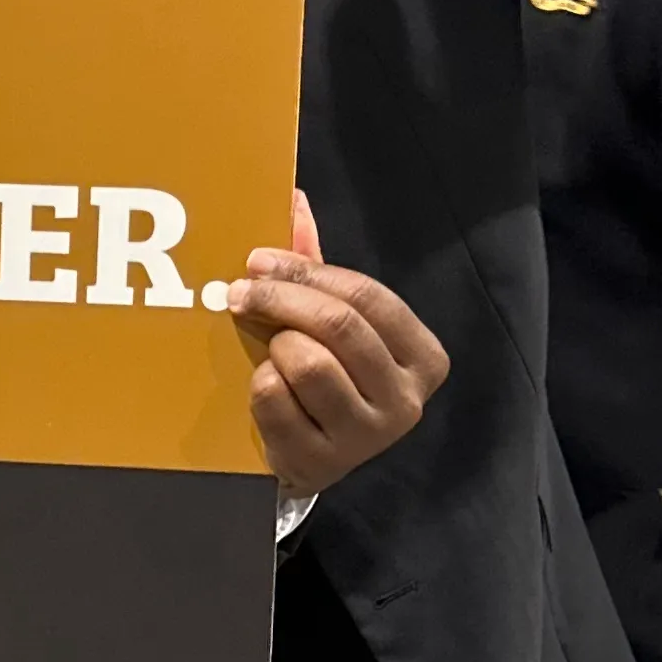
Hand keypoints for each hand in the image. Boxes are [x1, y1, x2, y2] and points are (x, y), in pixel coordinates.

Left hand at [232, 191, 446, 488]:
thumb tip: (293, 199)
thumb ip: (316, 266)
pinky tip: (264, 390)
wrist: (308, 460)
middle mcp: (406, 400)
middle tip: (238, 291)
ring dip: (276, 349)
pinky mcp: (323, 462)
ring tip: (270, 353)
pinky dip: (259, 387)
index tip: (257, 260)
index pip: (367, 296)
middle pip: (339, 326)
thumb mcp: (331, 323)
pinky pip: (275, 401)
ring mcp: (368, 437)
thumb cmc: (325, 380)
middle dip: (281, 299)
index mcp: (424, 357)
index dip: (307, 272)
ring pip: (308, 363)